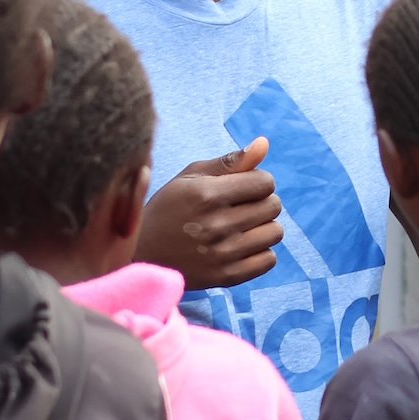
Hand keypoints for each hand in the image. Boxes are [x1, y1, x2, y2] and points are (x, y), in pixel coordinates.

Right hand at [133, 137, 283, 289]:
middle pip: (273, 206)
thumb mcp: (190, 177)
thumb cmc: (169, 209)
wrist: (143, 254)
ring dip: (263, 227)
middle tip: (240, 207)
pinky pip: (269, 260)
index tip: (243, 187)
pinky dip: (261, 252)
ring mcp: (223, 253)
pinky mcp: (227, 276)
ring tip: (241, 227)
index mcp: (207, 195)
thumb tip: (264, 143)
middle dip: (262, 202)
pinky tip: (241, 246)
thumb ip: (230, 161)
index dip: (258, 181)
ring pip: (275, 232)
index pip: (265, 182)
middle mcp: (217, 224)